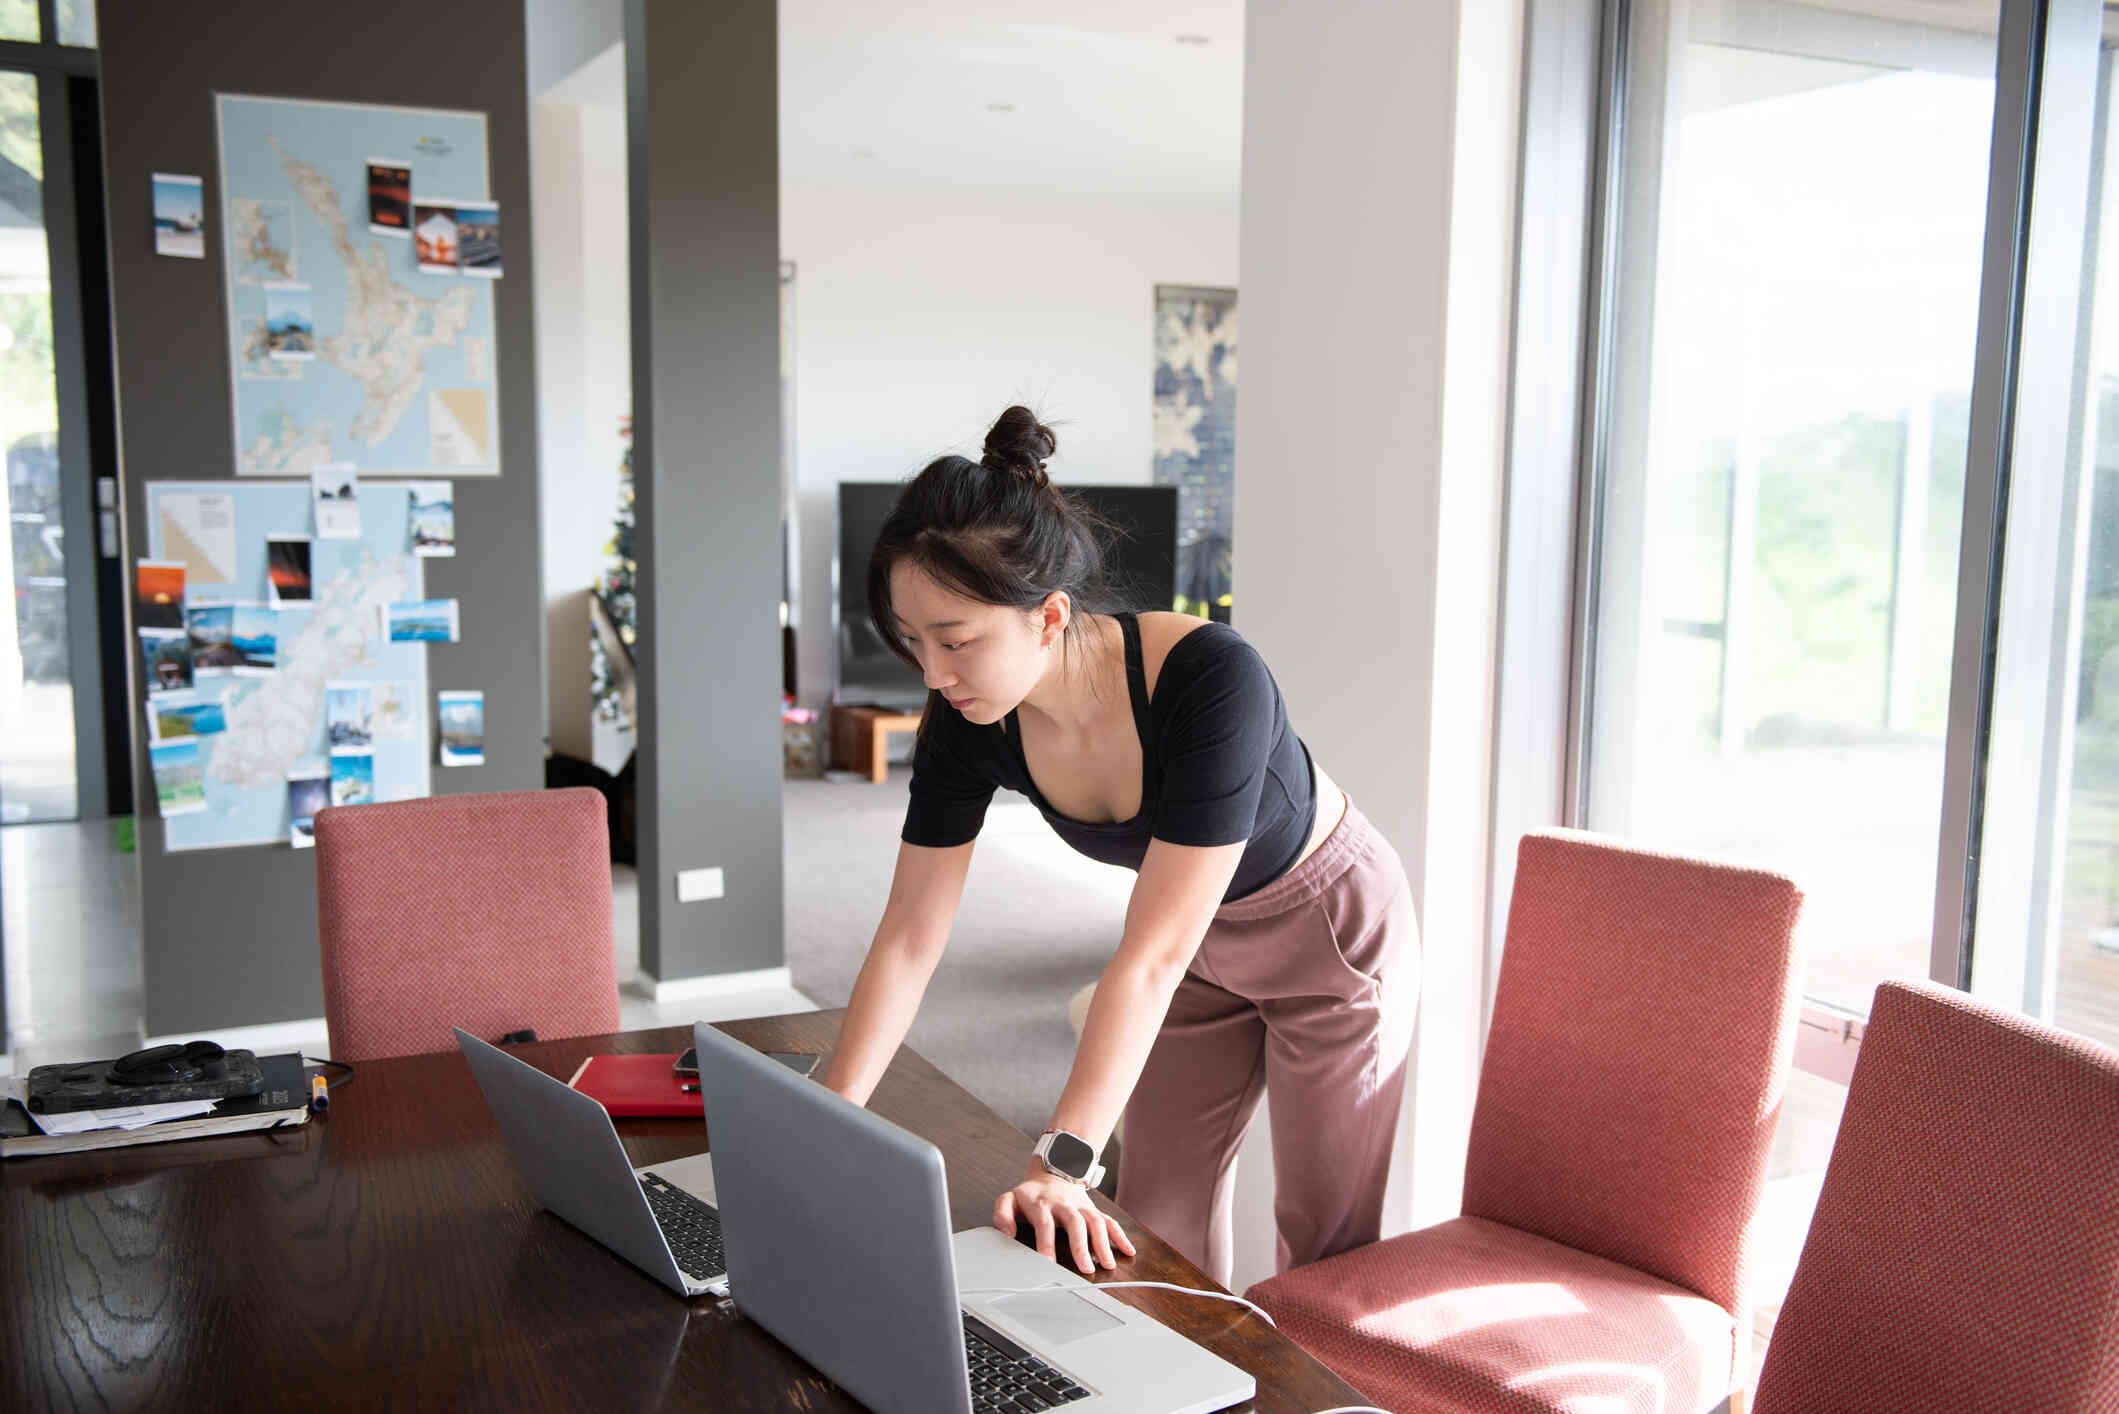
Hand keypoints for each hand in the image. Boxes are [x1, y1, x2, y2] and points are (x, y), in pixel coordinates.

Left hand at [992, 1162, 1136, 1274]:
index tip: (1048, 1263)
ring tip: (1108, 1265)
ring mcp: (1081, 1206)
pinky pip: (1109, 1221)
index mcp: (1041, 1203)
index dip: (1045, 1242)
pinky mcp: (1093, 1209)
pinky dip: (1120, 1236)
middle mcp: (1064, 1204)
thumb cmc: (1029, 1195)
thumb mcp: (1009, 1199)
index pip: (1044, 1223)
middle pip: (1075, 1222)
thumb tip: (1007, 1233)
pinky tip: (1128, 1251)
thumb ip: (1002, 1214)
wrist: (1052, 1172)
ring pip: (1095, 1221)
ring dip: (1103, 1243)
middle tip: (1086, 1269)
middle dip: (1081, 1245)